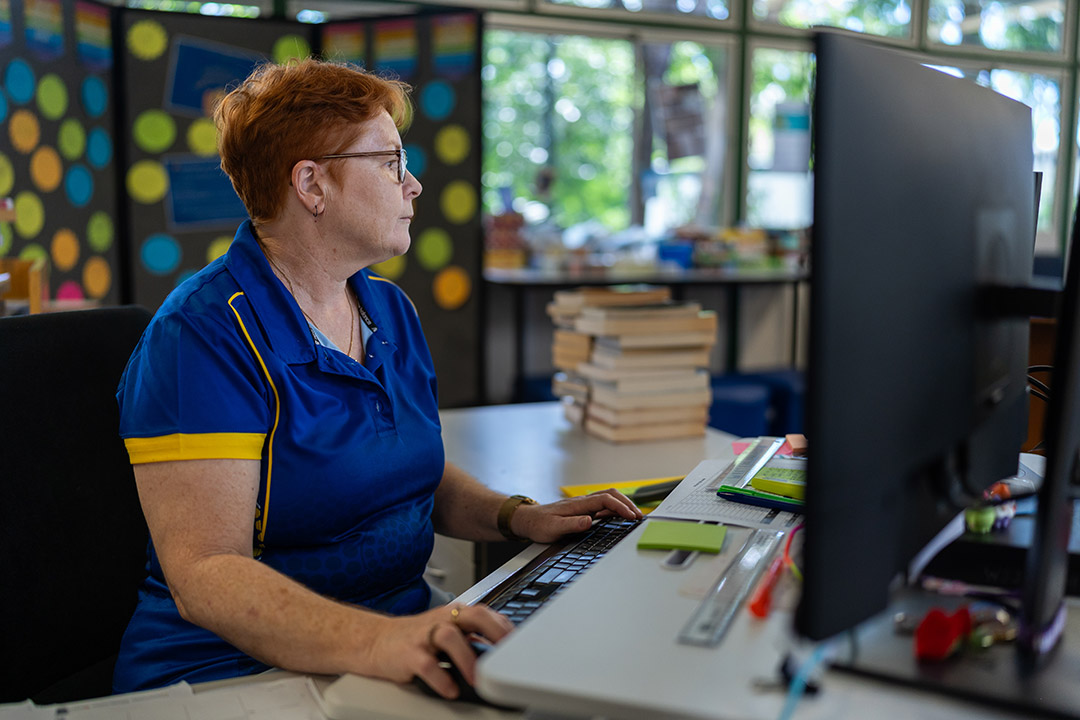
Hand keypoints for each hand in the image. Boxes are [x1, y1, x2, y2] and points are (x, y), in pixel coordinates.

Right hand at [364, 603, 512, 698]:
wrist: (376, 641)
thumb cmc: (417, 638)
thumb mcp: (448, 631)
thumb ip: (472, 638)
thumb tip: (501, 655)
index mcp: (456, 614)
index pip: (487, 614)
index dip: (506, 629)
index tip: (520, 646)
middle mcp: (443, 620)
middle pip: (474, 615)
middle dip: (495, 631)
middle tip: (506, 654)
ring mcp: (425, 635)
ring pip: (449, 636)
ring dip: (467, 657)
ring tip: (476, 678)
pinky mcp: (408, 654)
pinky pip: (426, 664)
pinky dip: (440, 678)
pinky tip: (450, 689)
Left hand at [510, 489, 642, 543]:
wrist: (528, 520)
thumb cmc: (539, 525)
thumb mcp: (554, 529)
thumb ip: (572, 525)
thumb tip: (589, 521)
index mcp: (578, 505)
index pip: (605, 500)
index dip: (620, 507)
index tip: (631, 516)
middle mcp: (583, 501)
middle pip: (611, 495)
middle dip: (627, 503)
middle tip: (639, 516)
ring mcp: (583, 504)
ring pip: (608, 498)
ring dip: (623, 504)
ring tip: (634, 516)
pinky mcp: (583, 509)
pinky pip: (603, 504)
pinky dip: (616, 508)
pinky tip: (620, 517)